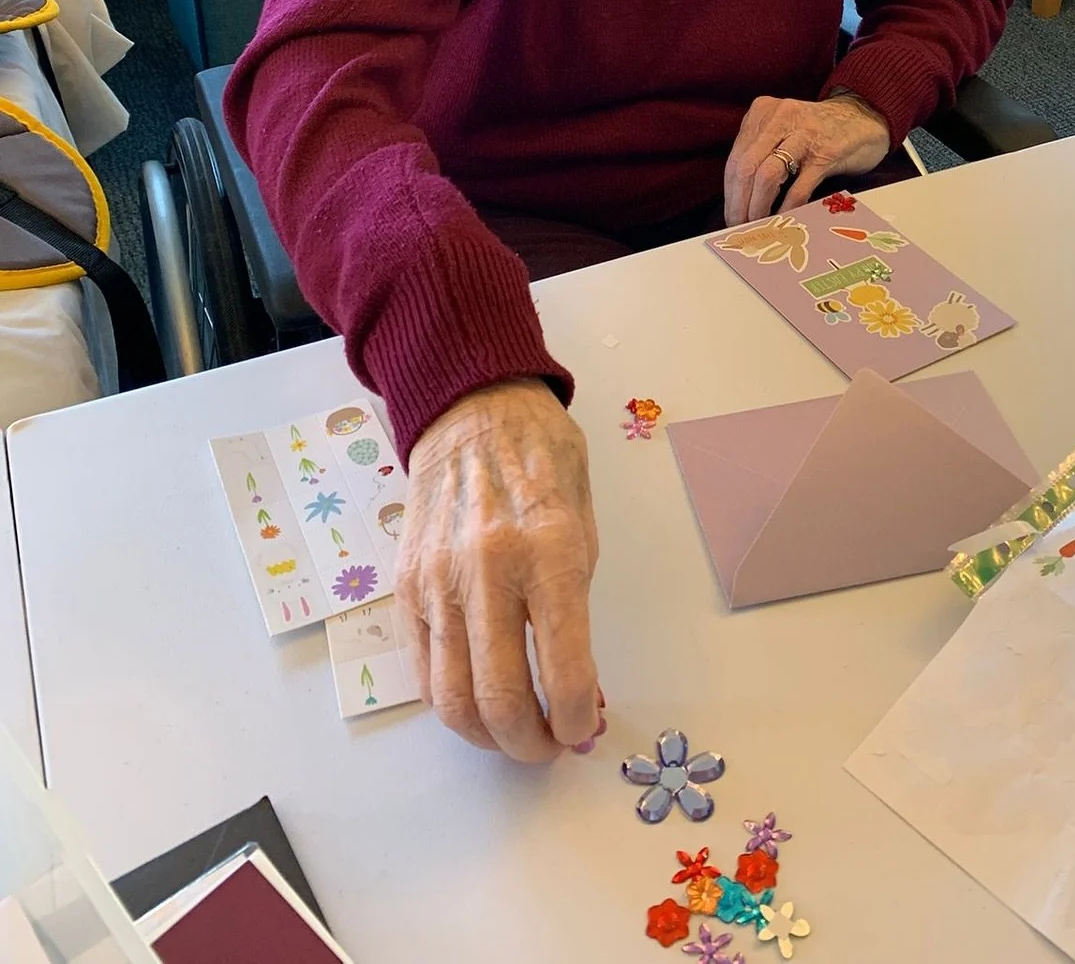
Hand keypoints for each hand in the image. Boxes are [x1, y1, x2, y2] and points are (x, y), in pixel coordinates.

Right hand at [396, 377, 601, 760]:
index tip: (585, 729)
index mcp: (547, 551)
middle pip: (498, 698)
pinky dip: (449, 702)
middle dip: (528, 745)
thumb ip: (576, 608)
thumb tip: (578, 688)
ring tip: (512, 735)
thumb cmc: (543, 461)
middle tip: (548, 748)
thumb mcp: (583, 526)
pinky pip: (421, 670)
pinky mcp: (405, 586)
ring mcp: (437, 580)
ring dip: (485, 736)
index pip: (564, 667)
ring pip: (450, 698)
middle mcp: (487, 570)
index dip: (577, 718)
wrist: (474, 410)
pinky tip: (475, 701)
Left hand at [723, 91, 890, 223]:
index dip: (730, 192)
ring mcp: (804, 136)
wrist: (864, 117)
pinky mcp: (826, 153)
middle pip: (746, 167)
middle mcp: (780, 119)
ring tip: (758, 226)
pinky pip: (799, 187)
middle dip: (739, 203)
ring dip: (758, 207)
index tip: (730, 215)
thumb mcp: (783, 130)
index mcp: (764, 112)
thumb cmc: (819, 129)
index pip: (735, 158)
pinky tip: (783, 220)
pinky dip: (787, 208)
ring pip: (767, 176)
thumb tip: (740, 196)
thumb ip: (762, 153)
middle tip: (740, 226)